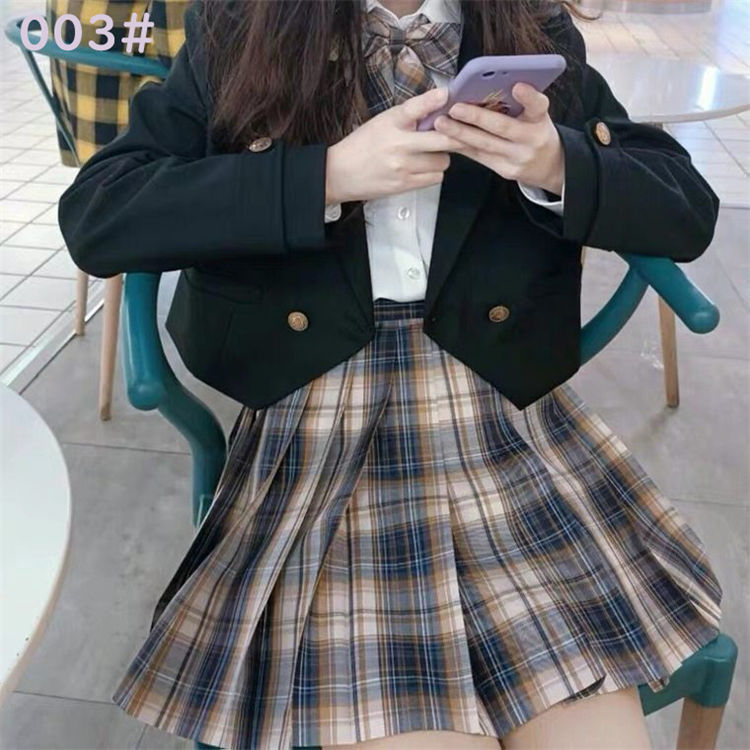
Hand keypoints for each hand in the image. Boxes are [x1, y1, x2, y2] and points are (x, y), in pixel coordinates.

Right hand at [325, 87, 465, 203]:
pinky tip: (423, 168)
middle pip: (442, 140)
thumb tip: (439, 105)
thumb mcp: (382, 122)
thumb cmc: (363, 145)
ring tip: (430, 154)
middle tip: (460, 133)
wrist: (340, 173)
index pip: (414, 108)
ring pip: (443, 161)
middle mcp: (399, 144)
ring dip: (441, 157)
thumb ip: (409, 116)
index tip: (445, 94)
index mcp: (391, 122)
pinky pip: (435, 178)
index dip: (432, 100)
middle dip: (456, 136)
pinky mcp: (405, 184)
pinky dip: (433, 173)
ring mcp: (403, 166)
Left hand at [433, 82, 564, 195]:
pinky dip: (461, 145)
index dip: (529, 96)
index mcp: (541, 119)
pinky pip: (479, 157)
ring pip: (485, 145)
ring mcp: (518, 158)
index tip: (517, 86)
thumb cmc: (535, 130)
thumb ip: (519, 103)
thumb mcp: (535, 115)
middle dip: (477, 117)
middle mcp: (531, 139)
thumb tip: (484, 85)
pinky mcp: (506, 171)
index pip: (539, 105)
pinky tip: (445, 138)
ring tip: (441, 123)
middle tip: (454, 107)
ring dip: (461, 133)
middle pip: (503, 127)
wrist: (549, 165)